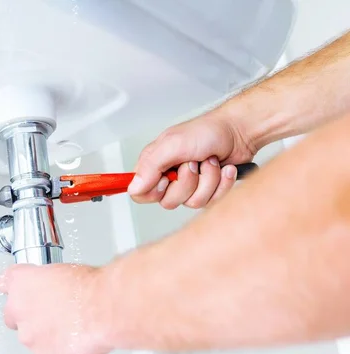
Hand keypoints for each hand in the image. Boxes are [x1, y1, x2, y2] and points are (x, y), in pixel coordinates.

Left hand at [0, 263, 111, 353]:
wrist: (102, 309)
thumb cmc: (88, 287)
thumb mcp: (63, 271)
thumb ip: (47, 283)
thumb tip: (52, 289)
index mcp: (21, 282)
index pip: (4, 283)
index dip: (14, 289)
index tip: (19, 292)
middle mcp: (18, 309)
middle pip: (14, 316)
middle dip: (29, 316)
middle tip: (51, 313)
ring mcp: (29, 335)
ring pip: (31, 337)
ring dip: (45, 334)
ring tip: (69, 326)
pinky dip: (58, 349)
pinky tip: (73, 338)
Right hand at [127, 112, 256, 208]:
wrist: (239, 131)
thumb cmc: (208, 131)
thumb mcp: (173, 145)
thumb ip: (150, 166)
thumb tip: (133, 187)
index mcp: (154, 163)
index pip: (140, 193)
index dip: (154, 191)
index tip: (166, 178)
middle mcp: (169, 175)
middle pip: (168, 201)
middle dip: (187, 183)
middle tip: (193, 163)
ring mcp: (189, 184)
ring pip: (192, 202)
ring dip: (208, 181)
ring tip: (210, 162)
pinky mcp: (206, 189)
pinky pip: (211, 201)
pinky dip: (222, 184)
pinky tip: (223, 168)